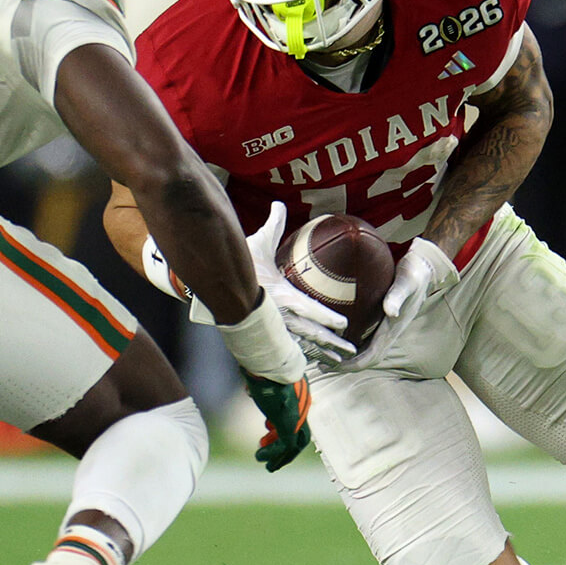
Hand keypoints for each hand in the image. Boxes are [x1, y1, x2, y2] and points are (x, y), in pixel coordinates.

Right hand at [242, 370, 311, 470]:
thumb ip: (262, 387)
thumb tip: (251, 389)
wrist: (268, 364)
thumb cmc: (263, 367)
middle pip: (300, 437)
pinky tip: (260, 457)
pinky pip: (284, 445)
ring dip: (280, 458)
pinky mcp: (288, 424)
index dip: (283, 430)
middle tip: (272, 458)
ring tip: (268, 466)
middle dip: (286, 451)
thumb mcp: (263, 378)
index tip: (268, 431)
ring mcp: (296, 416)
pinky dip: (272, 454)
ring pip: (293, 445)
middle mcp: (301, 408)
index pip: (297, 419)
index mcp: (298, 396)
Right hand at [246, 202, 356, 362]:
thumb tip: (278, 203)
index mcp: (281, 296)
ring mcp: (273, 326)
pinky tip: (312, 361)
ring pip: (302, 343)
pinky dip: (303, 354)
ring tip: (338, 361)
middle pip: (311, 333)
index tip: (344, 325)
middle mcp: (279, 315)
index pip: (310, 309)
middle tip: (351, 353)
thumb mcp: (256, 242)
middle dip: (332, 344)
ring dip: (321, 352)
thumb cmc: (237, 265)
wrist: (214, 284)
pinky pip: (289, 346)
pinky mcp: (266, 331)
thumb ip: (273, 224)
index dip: (327, 318)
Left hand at [334, 238, 458, 372]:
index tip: (334, 365)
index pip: (373, 354)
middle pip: (366, 358)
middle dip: (344, 365)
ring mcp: (385, 328)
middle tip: (319, 365)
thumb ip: (398, 296)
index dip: (354, 363)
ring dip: (345, 357)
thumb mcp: (407, 281)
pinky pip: (364, 339)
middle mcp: (389, 332)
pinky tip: (333, 339)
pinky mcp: (381, 321)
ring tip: (321, 357)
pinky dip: (348, 344)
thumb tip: (391, 312)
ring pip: (365, 350)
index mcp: (393, 328)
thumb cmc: (413, 272)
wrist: (424, 268)